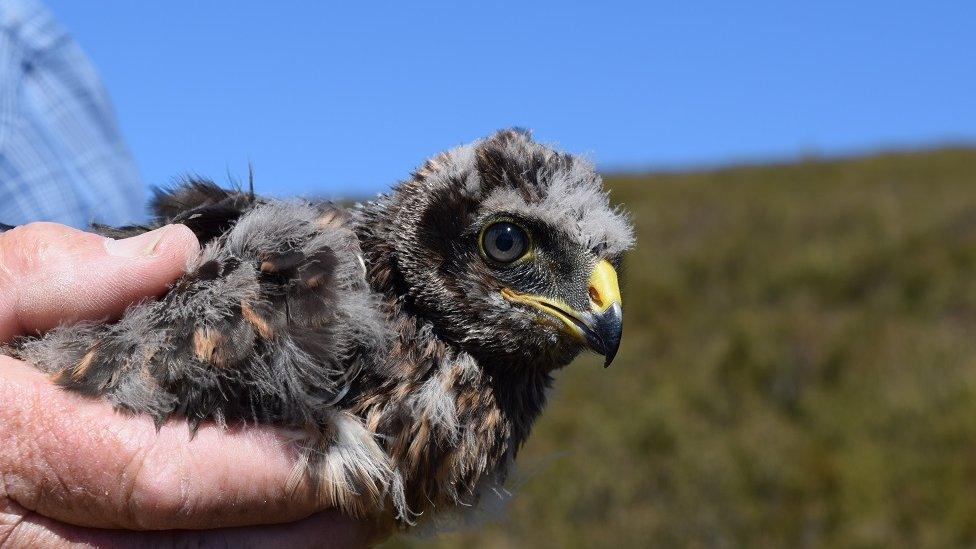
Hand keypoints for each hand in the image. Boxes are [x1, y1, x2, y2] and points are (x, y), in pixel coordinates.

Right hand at [0, 223, 379, 546]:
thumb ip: (54, 276)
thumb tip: (176, 257)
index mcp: (8, 450)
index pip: (158, 477)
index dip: (263, 476)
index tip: (345, 459)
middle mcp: (17, 535)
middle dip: (290, 540)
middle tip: (375, 502)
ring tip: (346, 524)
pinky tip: (272, 534)